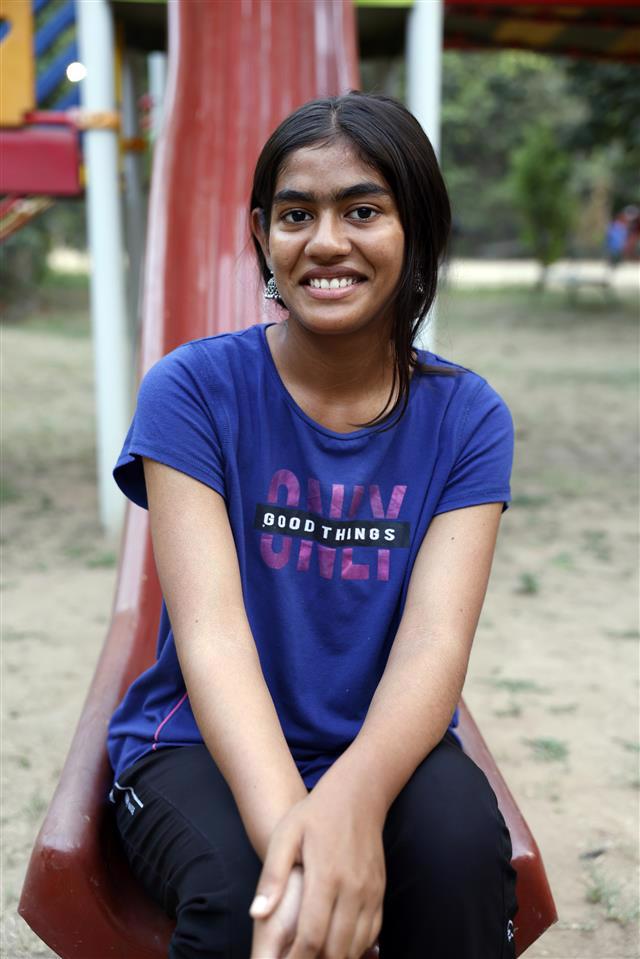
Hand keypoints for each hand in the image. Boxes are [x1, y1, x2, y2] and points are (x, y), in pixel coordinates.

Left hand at [249, 776, 385, 958]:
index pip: (312, 935)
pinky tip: (336, 948)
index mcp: (326, 876)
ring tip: (313, 956)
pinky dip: (355, 947)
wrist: (358, 795)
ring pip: (356, 945)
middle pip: (336, 949)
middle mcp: (352, 888)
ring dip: (336, 958)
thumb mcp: (286, 836)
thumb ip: (273, 876)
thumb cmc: (315, 814)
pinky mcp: (380, 891)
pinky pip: (372, 933)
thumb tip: (257, 914)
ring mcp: (370, 892)